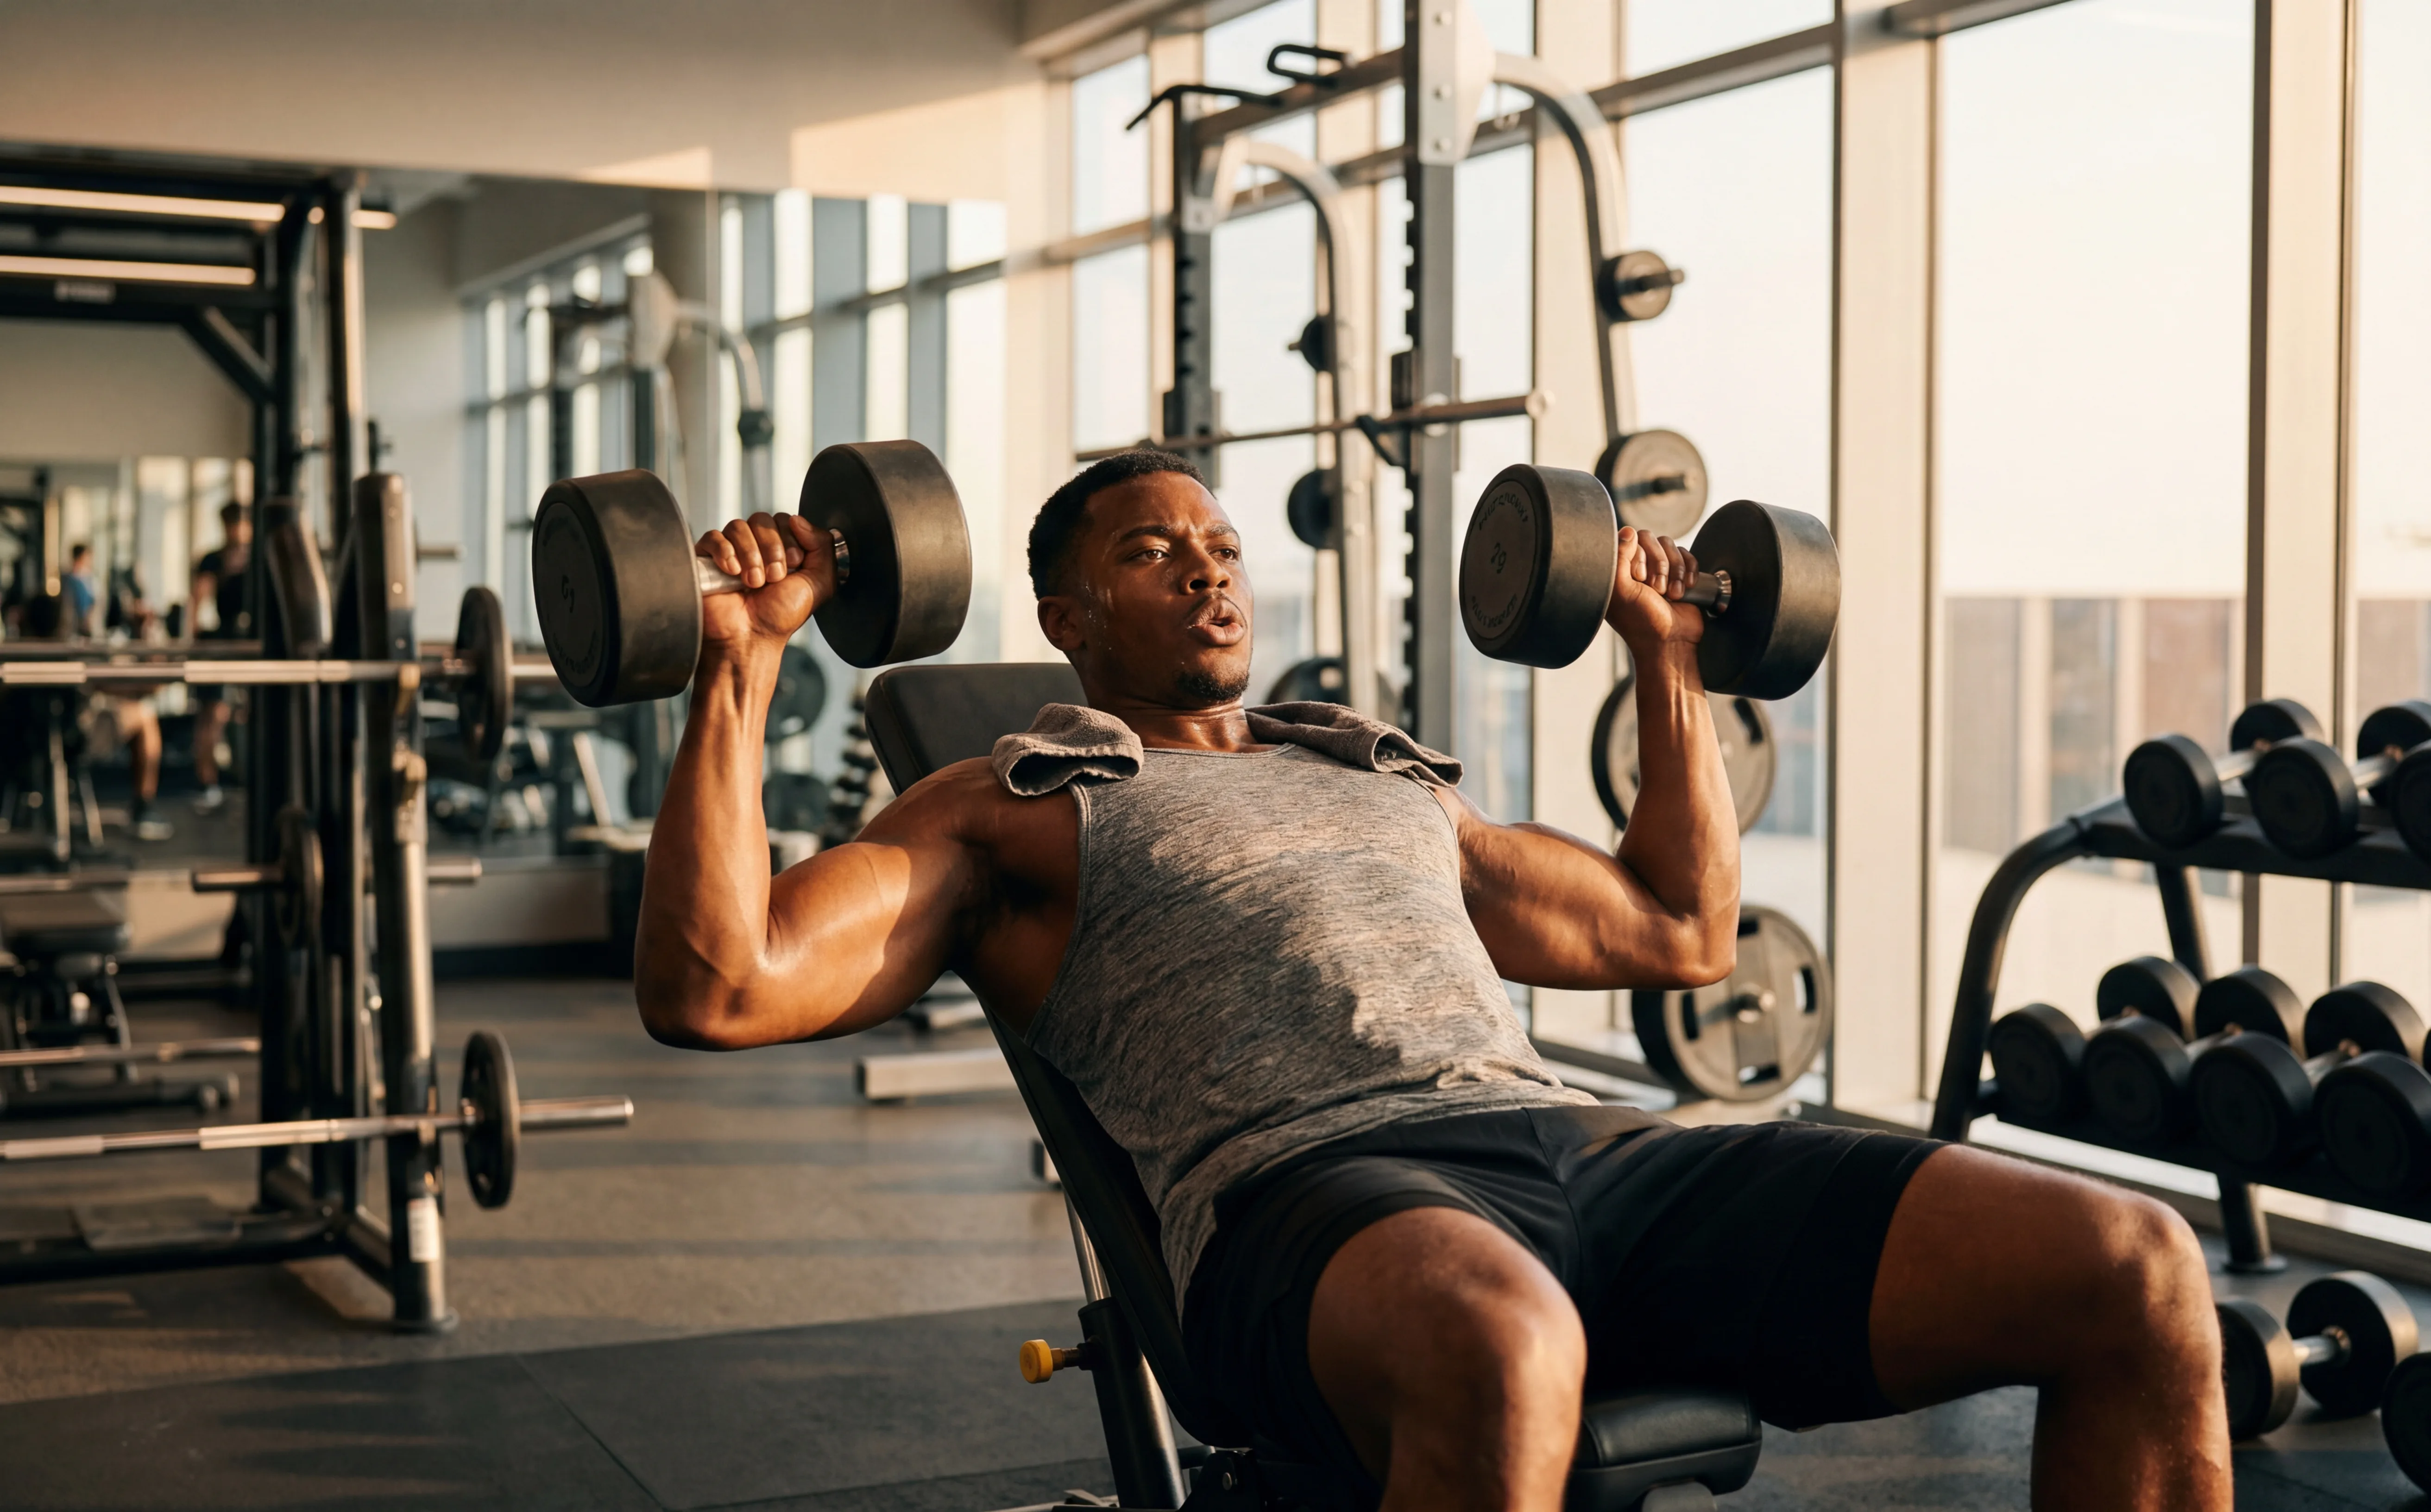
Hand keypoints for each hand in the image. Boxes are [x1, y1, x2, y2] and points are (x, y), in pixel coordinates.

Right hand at [696, 512, 835, 652]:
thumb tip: (798, 519)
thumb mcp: (818, 583)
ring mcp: (730, 551)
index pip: (784, 519)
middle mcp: (755, 547)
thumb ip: (823, 547)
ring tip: (753, 583)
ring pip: (738, 526)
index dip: (790, 538)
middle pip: (762, 519)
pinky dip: (725, 552)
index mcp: (781, 548)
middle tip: (773, 578)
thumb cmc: (780, 617)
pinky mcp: (706, 558)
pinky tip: (732, 572)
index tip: (793, 565)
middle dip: (772, 548)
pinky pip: (713, 537)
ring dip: (751, 555)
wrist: (750, 639)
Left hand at [1605, 525, 1703, 651]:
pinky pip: (1687, 555)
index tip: (1640, 580)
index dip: (1639, 556)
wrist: (1672, 642)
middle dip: (1659, 564)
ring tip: (1673, 595)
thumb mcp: (1623, 591)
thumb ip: (1619, 558)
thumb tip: (1627, 530)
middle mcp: (1637, 567)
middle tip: (1658, 589)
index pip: (1629, 539)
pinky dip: (1689, 570)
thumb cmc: (1643, 622)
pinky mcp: (1681, 573)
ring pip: (1670, 545)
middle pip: (1652, 539)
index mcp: (1618, 570)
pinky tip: (1687, 588)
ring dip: (1675, 570)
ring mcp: (1660, 569)